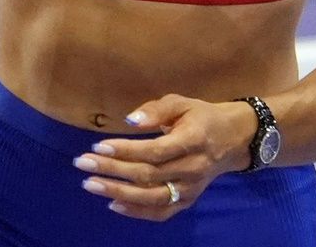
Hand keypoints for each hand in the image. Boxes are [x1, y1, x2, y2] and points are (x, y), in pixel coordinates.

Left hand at [72, 95, 254, 221]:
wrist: (233, 140)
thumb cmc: (201, 116)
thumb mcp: (182, 103)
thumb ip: (156, 110)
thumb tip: (130, 120)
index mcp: (193, 140)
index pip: (156, 151)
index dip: (126, 150)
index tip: (98, 146)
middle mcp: (193, 168)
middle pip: (149, 174)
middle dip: (112, 170)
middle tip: (82, 163)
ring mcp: (191, 189)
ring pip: (152, 197)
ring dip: (118, 192)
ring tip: (90, 184)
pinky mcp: (188, 201)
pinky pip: (161, 212)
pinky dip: (136, 211)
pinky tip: (112, 203)